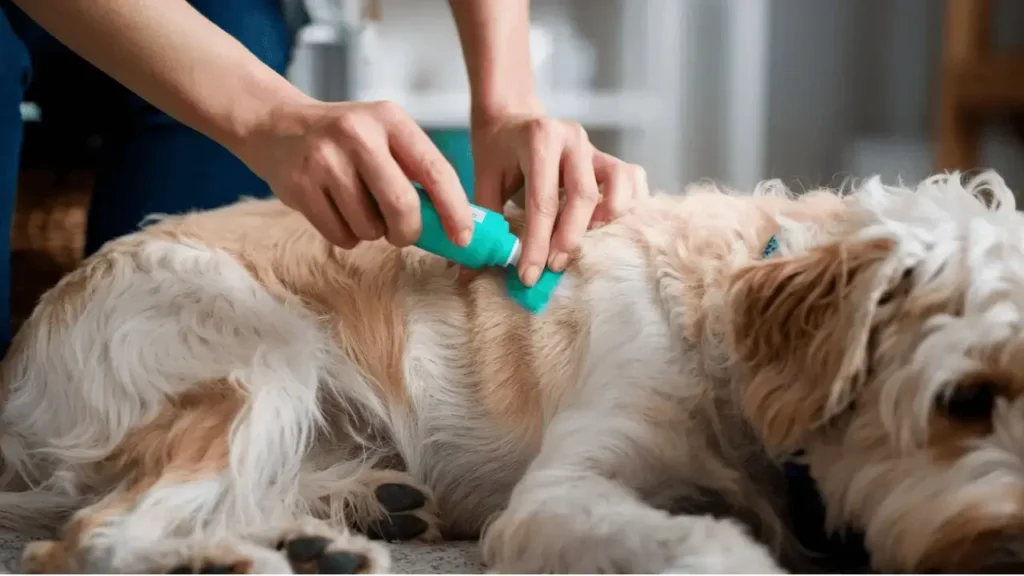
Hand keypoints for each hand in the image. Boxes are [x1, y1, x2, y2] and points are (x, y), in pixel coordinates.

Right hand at [236, 98, 473, 248]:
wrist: (278, 126)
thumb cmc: (346, 141)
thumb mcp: (385, 137)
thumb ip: (417, 172)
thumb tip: (455, 226)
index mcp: (391, 120)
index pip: (435, 170)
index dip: (454, 210)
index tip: (462, 237)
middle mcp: (358, 134)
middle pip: (402, 206)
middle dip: (408, 232)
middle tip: (402, 233)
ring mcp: (325, 159)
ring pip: (369, 227)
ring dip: (371, 232)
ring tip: (357, 207)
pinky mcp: (300, 185)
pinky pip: (340, 235)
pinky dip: (346, 235)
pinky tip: (335, 210)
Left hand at [471, 113, 648, 285]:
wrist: (511, 116)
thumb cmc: (497, 150)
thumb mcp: (483, 179)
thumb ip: (485, 222)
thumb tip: (470, 273)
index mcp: (539, 138)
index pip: (543, 200)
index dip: (537, 242)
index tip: (528, 275)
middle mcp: (573, 138)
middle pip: (584, 196)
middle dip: (569, 238)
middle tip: (553, 268)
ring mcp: (595, 146)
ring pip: (618, 184)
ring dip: (606, 220)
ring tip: (584, 245)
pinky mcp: (608, 156)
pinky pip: (632, 177)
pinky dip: (628, 203)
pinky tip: (608, 226)